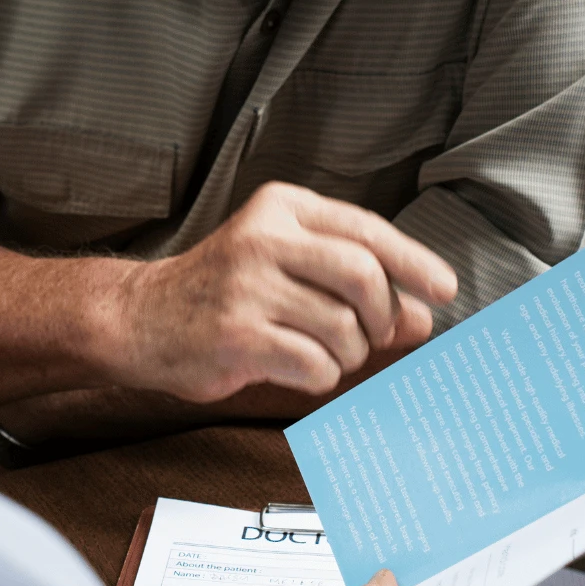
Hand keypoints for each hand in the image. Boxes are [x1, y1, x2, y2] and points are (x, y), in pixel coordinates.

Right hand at [111, 183, 457, 402]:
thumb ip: (354, 286)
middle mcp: (263, 239)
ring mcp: (247, 287)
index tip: (444, 288)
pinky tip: (295, 366)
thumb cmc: (223, 292)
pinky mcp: (236, 336)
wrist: (140, 319)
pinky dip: (319, 375)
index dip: (414, 262)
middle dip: (381, 317)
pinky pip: (315, 365)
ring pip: (343, 328)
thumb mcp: (288, 269)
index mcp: (281, 209)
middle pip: (364, 276)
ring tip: (320, 350)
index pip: (366, 230)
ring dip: (346, 353)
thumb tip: (422, 318)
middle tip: (373, 335)